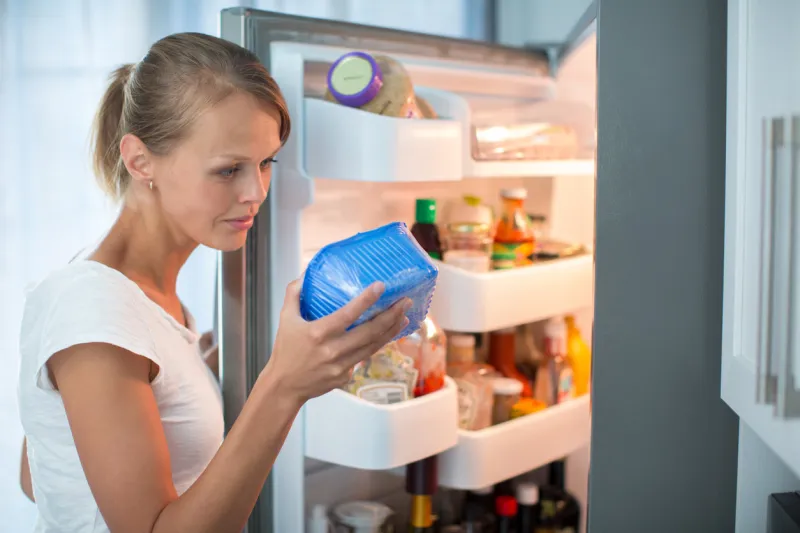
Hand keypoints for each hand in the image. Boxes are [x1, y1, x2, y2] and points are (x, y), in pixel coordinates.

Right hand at [265, 280, 410, 403]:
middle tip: (406, 301)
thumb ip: (294, 294)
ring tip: (404, 316)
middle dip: (391, 315)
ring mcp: (341, 366)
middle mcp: (332, 350)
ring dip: (391, 331)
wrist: (285, 386)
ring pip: (373, 346)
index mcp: (318, 333)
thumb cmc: (285, 350)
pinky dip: (376, 345)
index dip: (366, 300)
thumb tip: (305, 274)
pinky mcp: (346, 376)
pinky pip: (364, 358)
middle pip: (370, 332)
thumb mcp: (285, 319)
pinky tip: (386, 335)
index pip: (348, 314)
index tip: (381, 286)